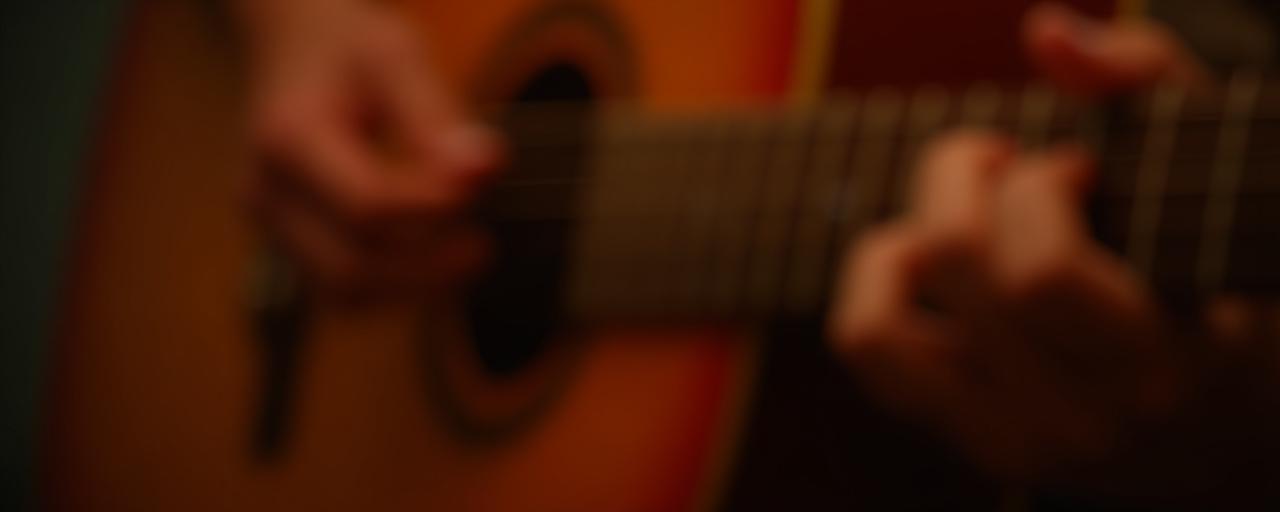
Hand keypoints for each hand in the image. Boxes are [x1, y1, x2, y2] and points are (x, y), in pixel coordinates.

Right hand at [238, 0, 499, 297]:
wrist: (290, 48)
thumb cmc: (346, 50)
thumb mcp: (395, 57)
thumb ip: (436, 116)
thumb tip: (482, 171)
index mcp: (288, 138)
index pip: (366, 206)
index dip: (431, 212)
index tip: (478, 192)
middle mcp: (266, 192)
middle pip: (350, 266)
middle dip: (427, 267)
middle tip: (483, 244)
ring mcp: (270, 226)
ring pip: (344, 293)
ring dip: (414, 286)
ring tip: (465, 254)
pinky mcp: (287, 245)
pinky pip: (341, 290)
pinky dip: (393, 286)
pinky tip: (433, 258)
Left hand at [830, 2, 1269, 492]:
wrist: (1218, 422)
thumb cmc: (1208, 272)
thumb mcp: (1203, 173)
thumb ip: (1148, 80)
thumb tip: (1046, 33)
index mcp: (1152, 358)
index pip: (1038, 272)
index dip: (1035, 188)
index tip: (1073, 167)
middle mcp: (1077, 417)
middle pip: (952, 261)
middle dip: (963, 174)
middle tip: (1002, 163)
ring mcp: (1013, 439)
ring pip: (878, 320)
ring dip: (901, 240)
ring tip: (956, 223)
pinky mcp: (964, 438)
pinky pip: (865, 345)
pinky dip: (873, 283)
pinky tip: (925, 263)